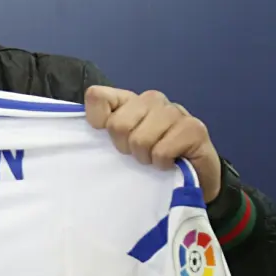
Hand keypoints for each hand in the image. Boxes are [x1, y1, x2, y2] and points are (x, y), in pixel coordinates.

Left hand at [84, 86, 221, 202]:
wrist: (193, 179)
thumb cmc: (151, 159)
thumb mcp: (120, 144)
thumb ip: (103, 130)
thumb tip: (80, 127)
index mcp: (129, 100)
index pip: (97, 96)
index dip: (98, 122)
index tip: (109, 139)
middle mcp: (152, 99)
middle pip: (117, 124)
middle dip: (125, 147)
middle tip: (138, 154)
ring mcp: (175, 111)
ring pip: (140, 139)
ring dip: (145, 157)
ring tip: (155, 159)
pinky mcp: (194, 128)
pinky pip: (162, 151)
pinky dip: (162, 164)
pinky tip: (171, 162)